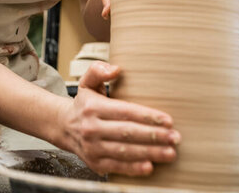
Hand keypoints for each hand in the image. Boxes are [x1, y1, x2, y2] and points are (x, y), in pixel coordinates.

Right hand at [60, 62, 179, 176]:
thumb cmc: (84, 103)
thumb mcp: (87, 82)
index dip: (147, 116)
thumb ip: (98, 70)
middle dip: (154, 136)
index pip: (125, 112)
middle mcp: (92, 128)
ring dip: (150, 153)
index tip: (167, 120)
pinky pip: (117, 167)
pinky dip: (134, 168)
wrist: (63, 126)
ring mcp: (93, 147)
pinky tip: (150, 166)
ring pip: (125, 151)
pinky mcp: (94, 163)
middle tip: (175, 137)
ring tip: (170, 153)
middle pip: (127, 133)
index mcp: (93, 107)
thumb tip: (116, 69)